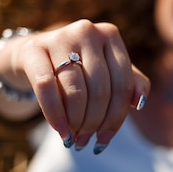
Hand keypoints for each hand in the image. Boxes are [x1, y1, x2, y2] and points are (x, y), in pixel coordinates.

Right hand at [10, 20, 149, 152]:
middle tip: (84, 140)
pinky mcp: (33, 49)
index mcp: (110, 35)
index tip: (104, 138)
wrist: (32, 56)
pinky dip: (54, 113)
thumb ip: (131, 84)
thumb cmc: (77, 68)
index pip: (123, 84)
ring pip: (75, 90)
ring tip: (72, 137)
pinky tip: (59, 129)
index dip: (116, 117)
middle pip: (100, 89)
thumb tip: (140, 103)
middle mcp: (88, 31)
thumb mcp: (107, 72)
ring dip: (75, 121)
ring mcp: (60, 37)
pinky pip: (47, 86)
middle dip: (93, 122)